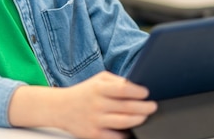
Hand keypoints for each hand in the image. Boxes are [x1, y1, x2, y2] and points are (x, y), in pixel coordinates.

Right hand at [9, 71, 156, 138]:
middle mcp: (97, 104)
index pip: (123, 89)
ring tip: (144, 116)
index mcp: (98, 88)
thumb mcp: (98, 79)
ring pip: (125, 122)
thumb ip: (116, 81)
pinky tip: (130, 128)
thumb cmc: (84, 92)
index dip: (138, 91)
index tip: (146, 93)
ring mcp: (96, 120)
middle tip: (152, 106)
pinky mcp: (95, 134)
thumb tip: (136, 86)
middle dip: (145, 107)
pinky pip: (117, 136)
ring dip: (139, 119)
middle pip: (128, 107)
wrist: (61, 108)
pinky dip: (126, 133)